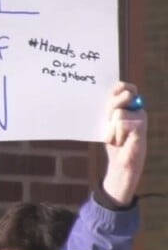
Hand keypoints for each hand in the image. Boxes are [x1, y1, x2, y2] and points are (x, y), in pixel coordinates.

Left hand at [102, 82, 146, 206]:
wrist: (121, 163)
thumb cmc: (114, 142)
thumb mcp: (108, 123)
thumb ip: (111, 108)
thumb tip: (113, 93)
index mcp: (130, 106)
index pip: (124, 87)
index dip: (119, 87)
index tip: (115, 91)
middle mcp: (138, 110)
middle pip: (121, 96)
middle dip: (110, 109)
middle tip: (109, 123)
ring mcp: (141, 117)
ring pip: (118, 113)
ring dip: (111, 128)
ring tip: (117, 137)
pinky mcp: (140, 126)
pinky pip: (120, 123)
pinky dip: (115, 134)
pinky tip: (121, 142)